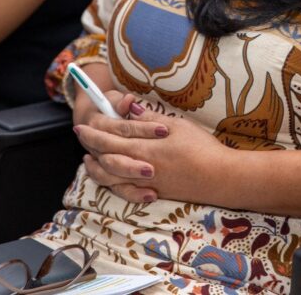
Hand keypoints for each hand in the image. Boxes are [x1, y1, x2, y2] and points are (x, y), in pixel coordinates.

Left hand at [73, 99, 229, 205]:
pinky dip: (112, 184)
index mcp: (143, 148)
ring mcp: (146, 184)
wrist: (219, 178)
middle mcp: (140, 168)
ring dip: (96, 169)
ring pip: (111, 178)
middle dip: (90, 147)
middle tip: (81, 138)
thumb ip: (149, 119)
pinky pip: (124, 191)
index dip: (93, 132)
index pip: (109, 139)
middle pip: (105, 158)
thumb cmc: (201, 149)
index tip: (82, 125)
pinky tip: (111, 179)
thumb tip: (130, 108)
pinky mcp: (154, 193)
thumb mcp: (176, 126)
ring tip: (89, 161)